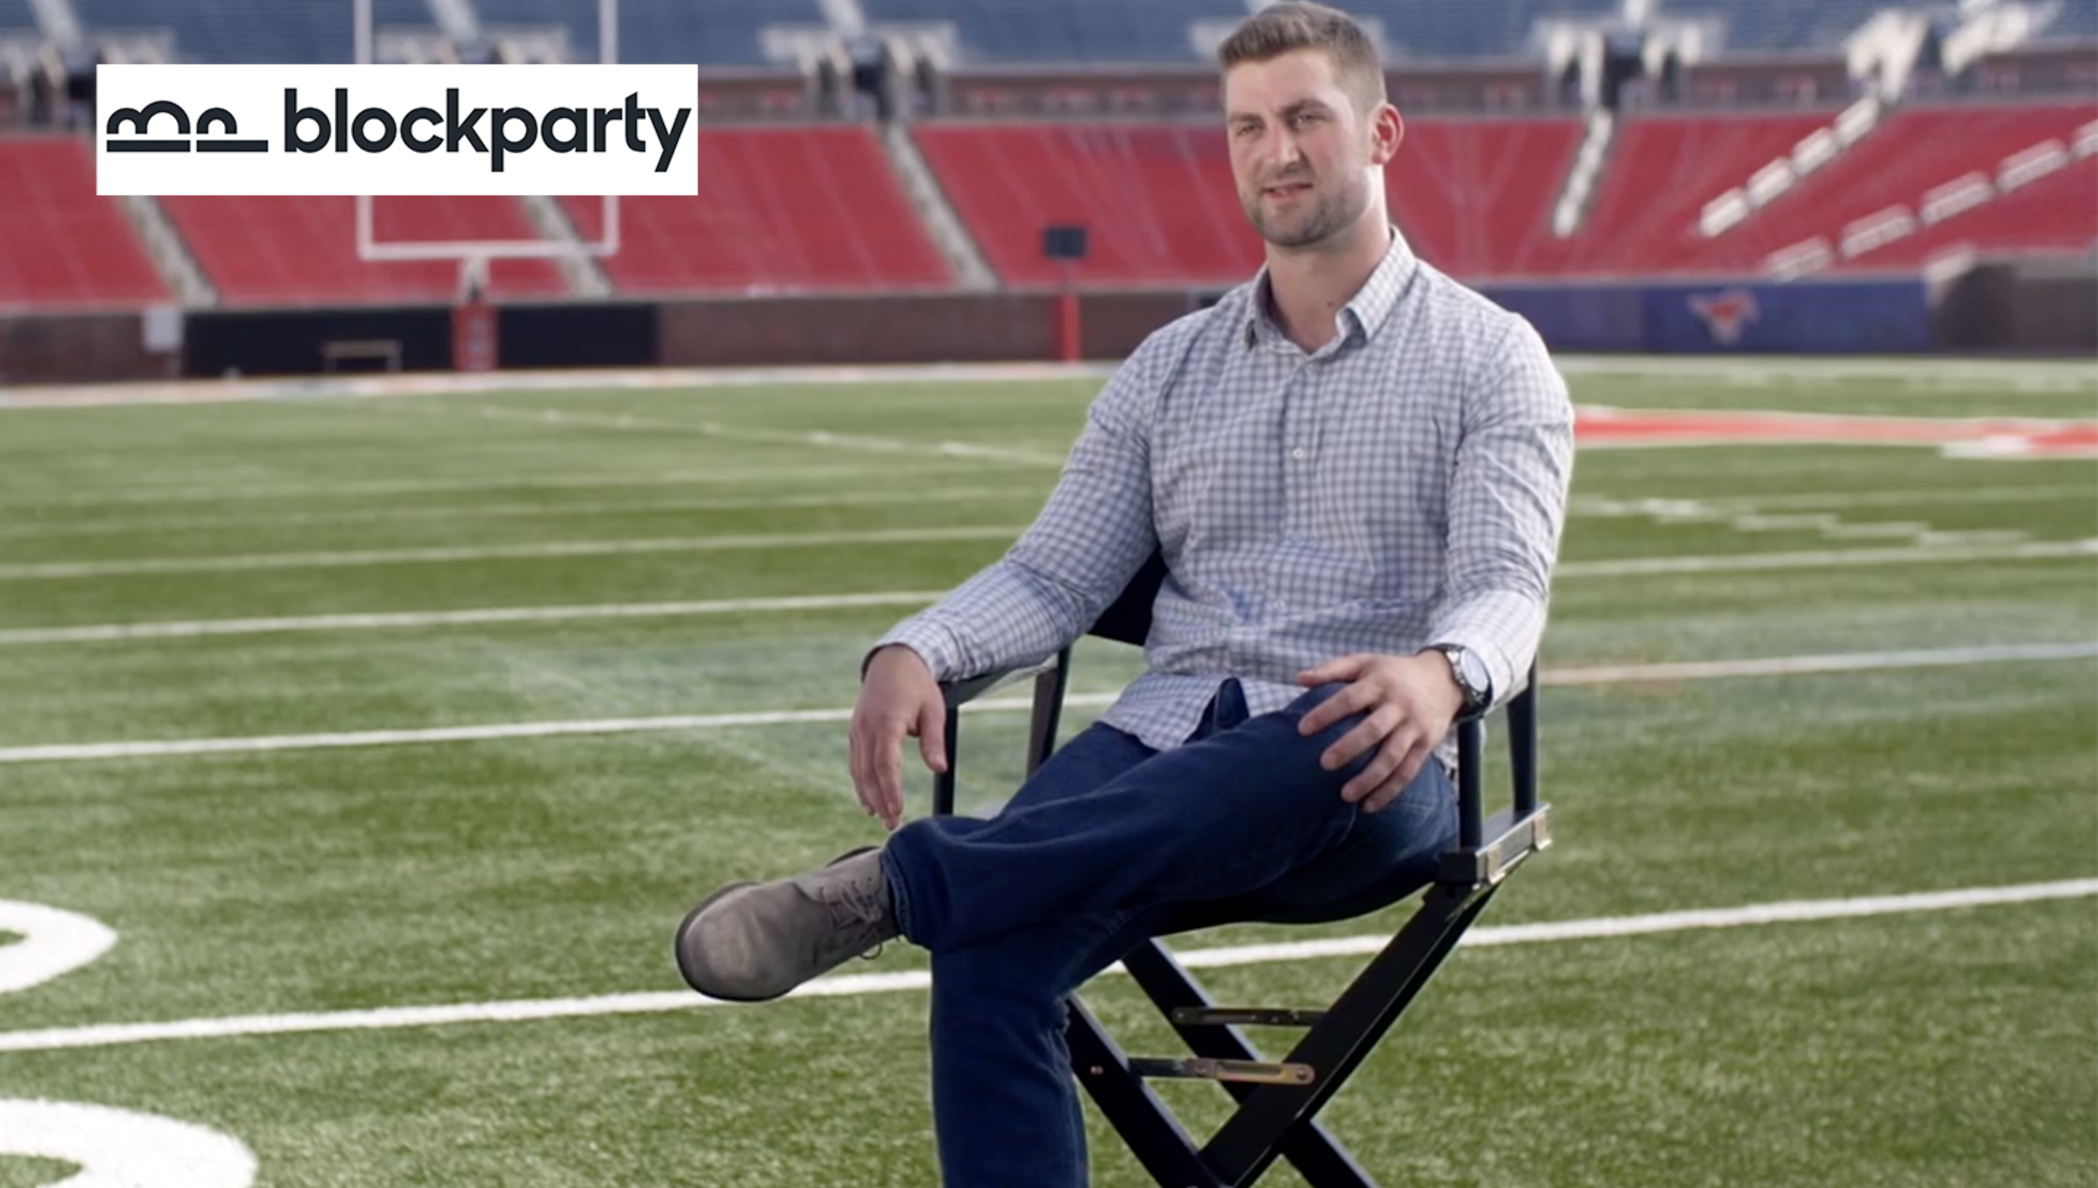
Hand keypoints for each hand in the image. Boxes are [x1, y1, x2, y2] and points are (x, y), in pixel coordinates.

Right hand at [848, 645, 947, 830]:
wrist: (892, 661)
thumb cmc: (918, 686)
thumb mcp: (934, 710)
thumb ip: (934, 741)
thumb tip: (939, 769)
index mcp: (887, 721)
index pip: (886, 763)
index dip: (891, 789)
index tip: (897, 810)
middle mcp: (867, 727)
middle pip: (869, 772)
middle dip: (880, 800)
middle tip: (892, 824)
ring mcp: (857, 729)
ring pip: (858, 769)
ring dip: (868, 795)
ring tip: (880, 817)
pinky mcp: (854, 731)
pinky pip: (855, 762)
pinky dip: (860, 782)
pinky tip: (869, 799)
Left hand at [1294, 652, 1465, 811]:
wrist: (1445, 679)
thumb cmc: (1394, 672)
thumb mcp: (1365, 662)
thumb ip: (1332, 669)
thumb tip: (1299, 679)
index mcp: (1380, 683)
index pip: (1349, 699)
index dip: (1326, 714)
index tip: (1302, 729)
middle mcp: (1399, 705)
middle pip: (1373, 730)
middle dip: (1348, 748)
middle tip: (1324, 764)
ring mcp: (1414, 727)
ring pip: (1392, 757)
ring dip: (1369, 778)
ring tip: (1345, 795)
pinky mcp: (1426, 745)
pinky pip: (1408, 772)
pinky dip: (1389, 791)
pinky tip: (1369, 805)